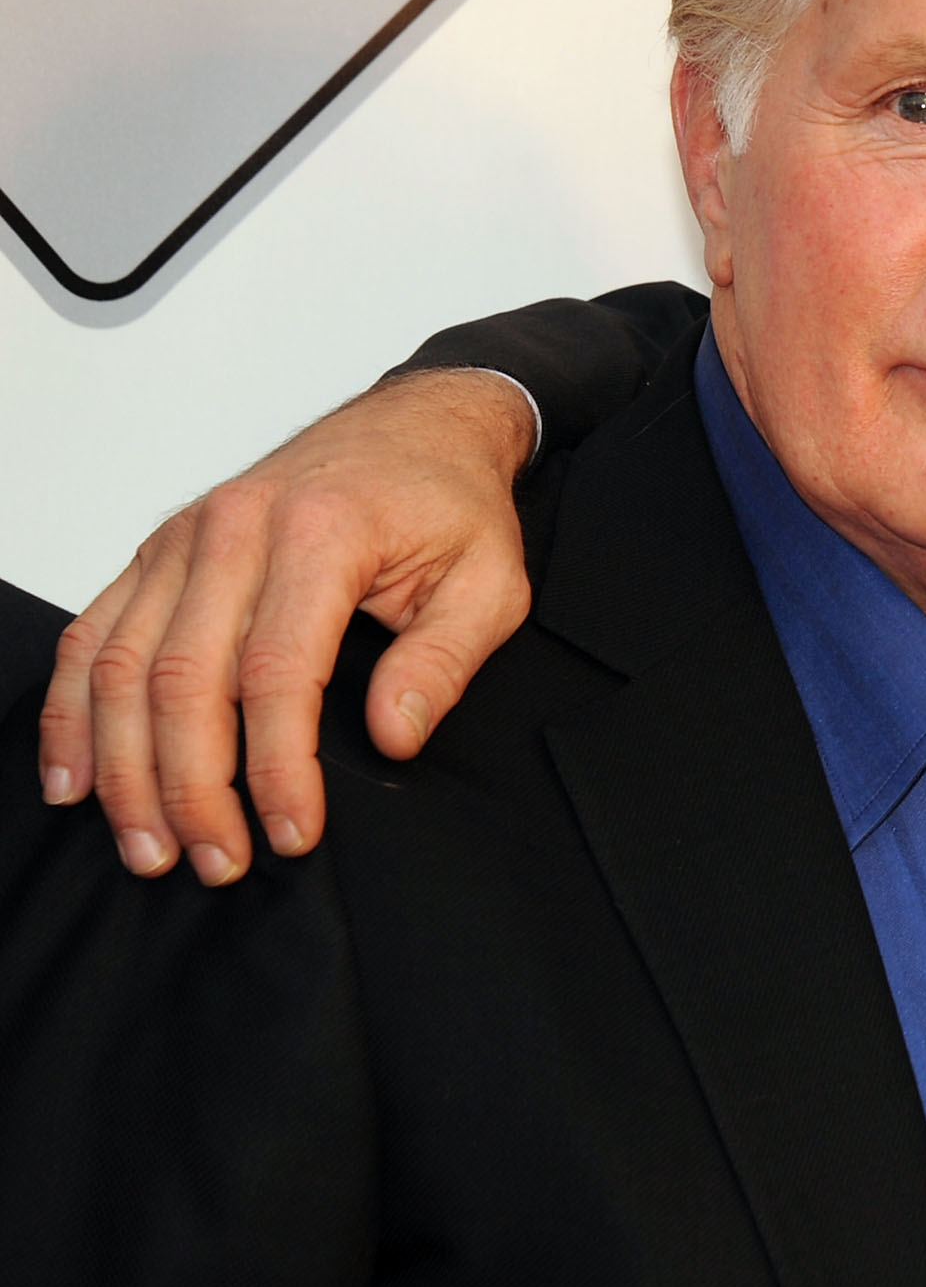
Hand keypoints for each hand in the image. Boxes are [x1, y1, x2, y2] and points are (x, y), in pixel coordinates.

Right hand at [35, 372, 541, 884]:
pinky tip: (75, 776)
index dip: (277, 767)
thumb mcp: (490, 581)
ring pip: (122, 667)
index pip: (279, 673)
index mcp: (322, 534)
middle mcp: (236, 530)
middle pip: (182, 680)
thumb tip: (392, 736)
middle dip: (190, 789)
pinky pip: (94, 635)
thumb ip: (445, 660)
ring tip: (149, 845)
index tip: (292, 832)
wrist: (417, 426)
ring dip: (124, 769)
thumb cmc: (449, 502)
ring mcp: (184, 539)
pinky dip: (74, 712)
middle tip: (215, 861)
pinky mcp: (158, 551)